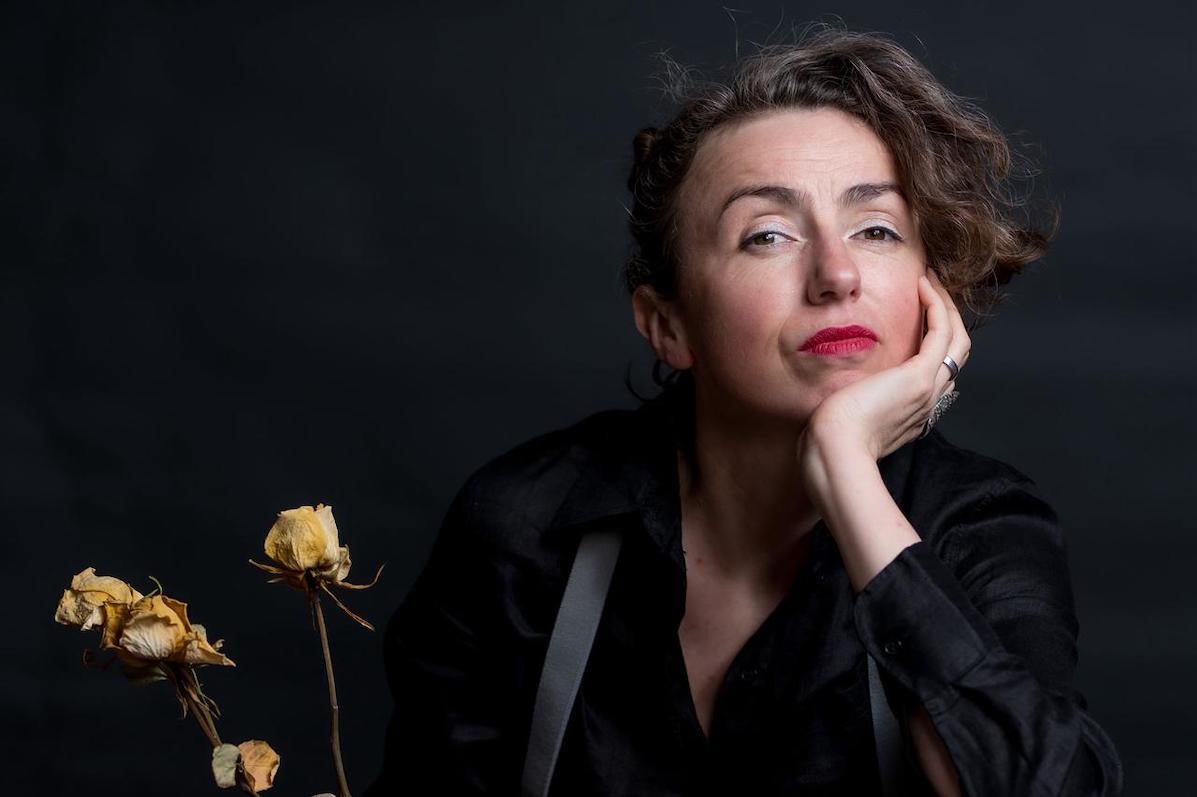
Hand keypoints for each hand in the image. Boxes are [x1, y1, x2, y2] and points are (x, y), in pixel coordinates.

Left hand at [799, 270, 970, 466]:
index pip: (937, 373)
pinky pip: (942, 331)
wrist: (835, 452)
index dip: (934, 342)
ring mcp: (928, 389)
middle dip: (947, 318)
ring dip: (946, 305)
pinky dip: (937, 305)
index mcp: (912, 414)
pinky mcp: (919, 376)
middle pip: (955, 354)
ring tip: (930, 280)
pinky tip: (923, 285)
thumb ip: (851, 404)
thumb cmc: (829, 441)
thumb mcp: (844, 418)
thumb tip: (840, 395)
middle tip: (931, 290)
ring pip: (956, 340)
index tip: (918, 315)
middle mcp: (927, 402)